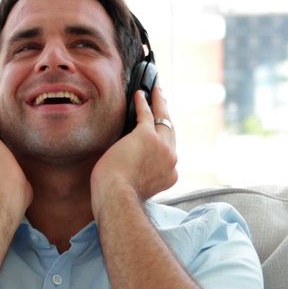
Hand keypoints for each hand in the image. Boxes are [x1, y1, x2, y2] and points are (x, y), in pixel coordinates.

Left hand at [90, 85, 178, 216]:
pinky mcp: (147, 136)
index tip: (159, 134)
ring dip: (160, 103)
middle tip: (163, 102)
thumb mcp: (138, 187)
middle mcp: (171, 160)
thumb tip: (131, 165)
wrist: (116, 197)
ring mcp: (162, 147)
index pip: (169, 153)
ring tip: (156, 91)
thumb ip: (143, 175)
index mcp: (170, 175)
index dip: (163, 141)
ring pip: (164, 119)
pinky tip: (140, 94)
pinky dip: (144, 103)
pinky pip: (147, 114)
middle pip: (171, 132)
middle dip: (166, 116)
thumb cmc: (117, 197)